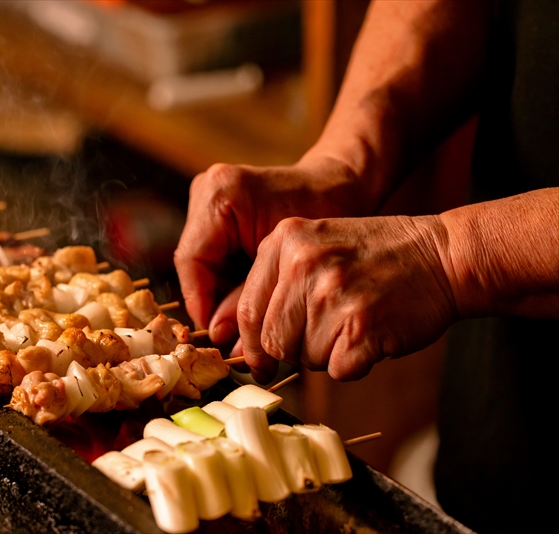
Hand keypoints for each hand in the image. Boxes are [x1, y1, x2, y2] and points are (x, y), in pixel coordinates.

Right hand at [174, 156, 372, 340]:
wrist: (339, 185)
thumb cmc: (324, 216)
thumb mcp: (285, 264)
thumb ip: (248, 298)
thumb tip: (218, 336)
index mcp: (220, 195)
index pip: (192, 261)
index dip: (200, 303)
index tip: (218, 335)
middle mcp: (207, 191)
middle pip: (194, 263)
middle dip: (212, 300)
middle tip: (234, 335)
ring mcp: (207, 198)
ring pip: (201, 262)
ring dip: (219, 292)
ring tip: (245, 320)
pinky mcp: (215, 210)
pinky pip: (212, 253)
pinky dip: (228, 278)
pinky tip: (249, 297)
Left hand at [238, 214, 457, 380]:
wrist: (443, 255)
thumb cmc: (377, 256)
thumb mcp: (316, 245)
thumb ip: (279, 282)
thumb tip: (245, 345)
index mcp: (284, 242)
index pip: (247, 310)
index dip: (252, 344)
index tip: (261, 360)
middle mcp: (303, 265)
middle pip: (272, 340)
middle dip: (293, 351)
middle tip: (323, 337)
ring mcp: (332, 295)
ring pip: (304, 358)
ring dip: (327, 354)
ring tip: (354, 324)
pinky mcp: (361, 327)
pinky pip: (337, 370)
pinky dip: (354, 363)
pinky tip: (372, 335)